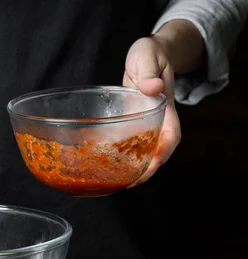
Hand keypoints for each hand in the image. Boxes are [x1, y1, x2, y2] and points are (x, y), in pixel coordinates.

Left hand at [123, 20, 204, 186]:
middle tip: (129, 183)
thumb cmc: (150, 53)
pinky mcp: (133, 122)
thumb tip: (152, 89)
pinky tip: (108, 163)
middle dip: (147, 169)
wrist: (149, 53)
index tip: (153, 165)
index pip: (171, 136)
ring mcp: (145, 122)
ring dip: (135, 166)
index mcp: (164, 107)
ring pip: (144, 149)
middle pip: (158, 150)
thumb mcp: (149, 57)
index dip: (163, 153)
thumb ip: (149, 72)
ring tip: (119, 181)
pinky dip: (122, 154)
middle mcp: (157, 119)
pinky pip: (130, 142)